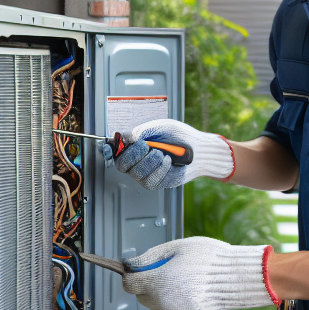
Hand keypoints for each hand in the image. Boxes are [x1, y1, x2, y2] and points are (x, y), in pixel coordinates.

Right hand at [103, 119, 234, 189]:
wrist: (199, 150)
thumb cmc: (180, 137)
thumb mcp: (162, 127)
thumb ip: (144, 130)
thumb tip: (128, 137)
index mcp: (135, 145)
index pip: (115, 150)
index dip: (109, 149)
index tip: (109, 146)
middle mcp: (137, 160)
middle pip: (121, 164)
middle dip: (132, 154)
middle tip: (145, 146)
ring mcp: (146, 173)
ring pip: (136, 173)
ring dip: (149, 161)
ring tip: (161, 153)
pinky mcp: (157, 182)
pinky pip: (151, 180)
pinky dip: (160, 169)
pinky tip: (168, 162)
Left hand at [121, 237, 277, 309]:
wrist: (235, 278)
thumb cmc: (208, 258)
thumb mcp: (176, 247)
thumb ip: (150, 257)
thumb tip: (131, 265)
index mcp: (157, 281)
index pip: (129, 284)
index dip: (133, 276)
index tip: (140, 272)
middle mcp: (161, 302)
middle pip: (142, 297)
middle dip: (150, 286)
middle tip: (169, 275)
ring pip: (154, 309)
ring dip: (161, 299)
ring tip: (182, 286)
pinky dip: (174, 309)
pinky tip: (189, 297)